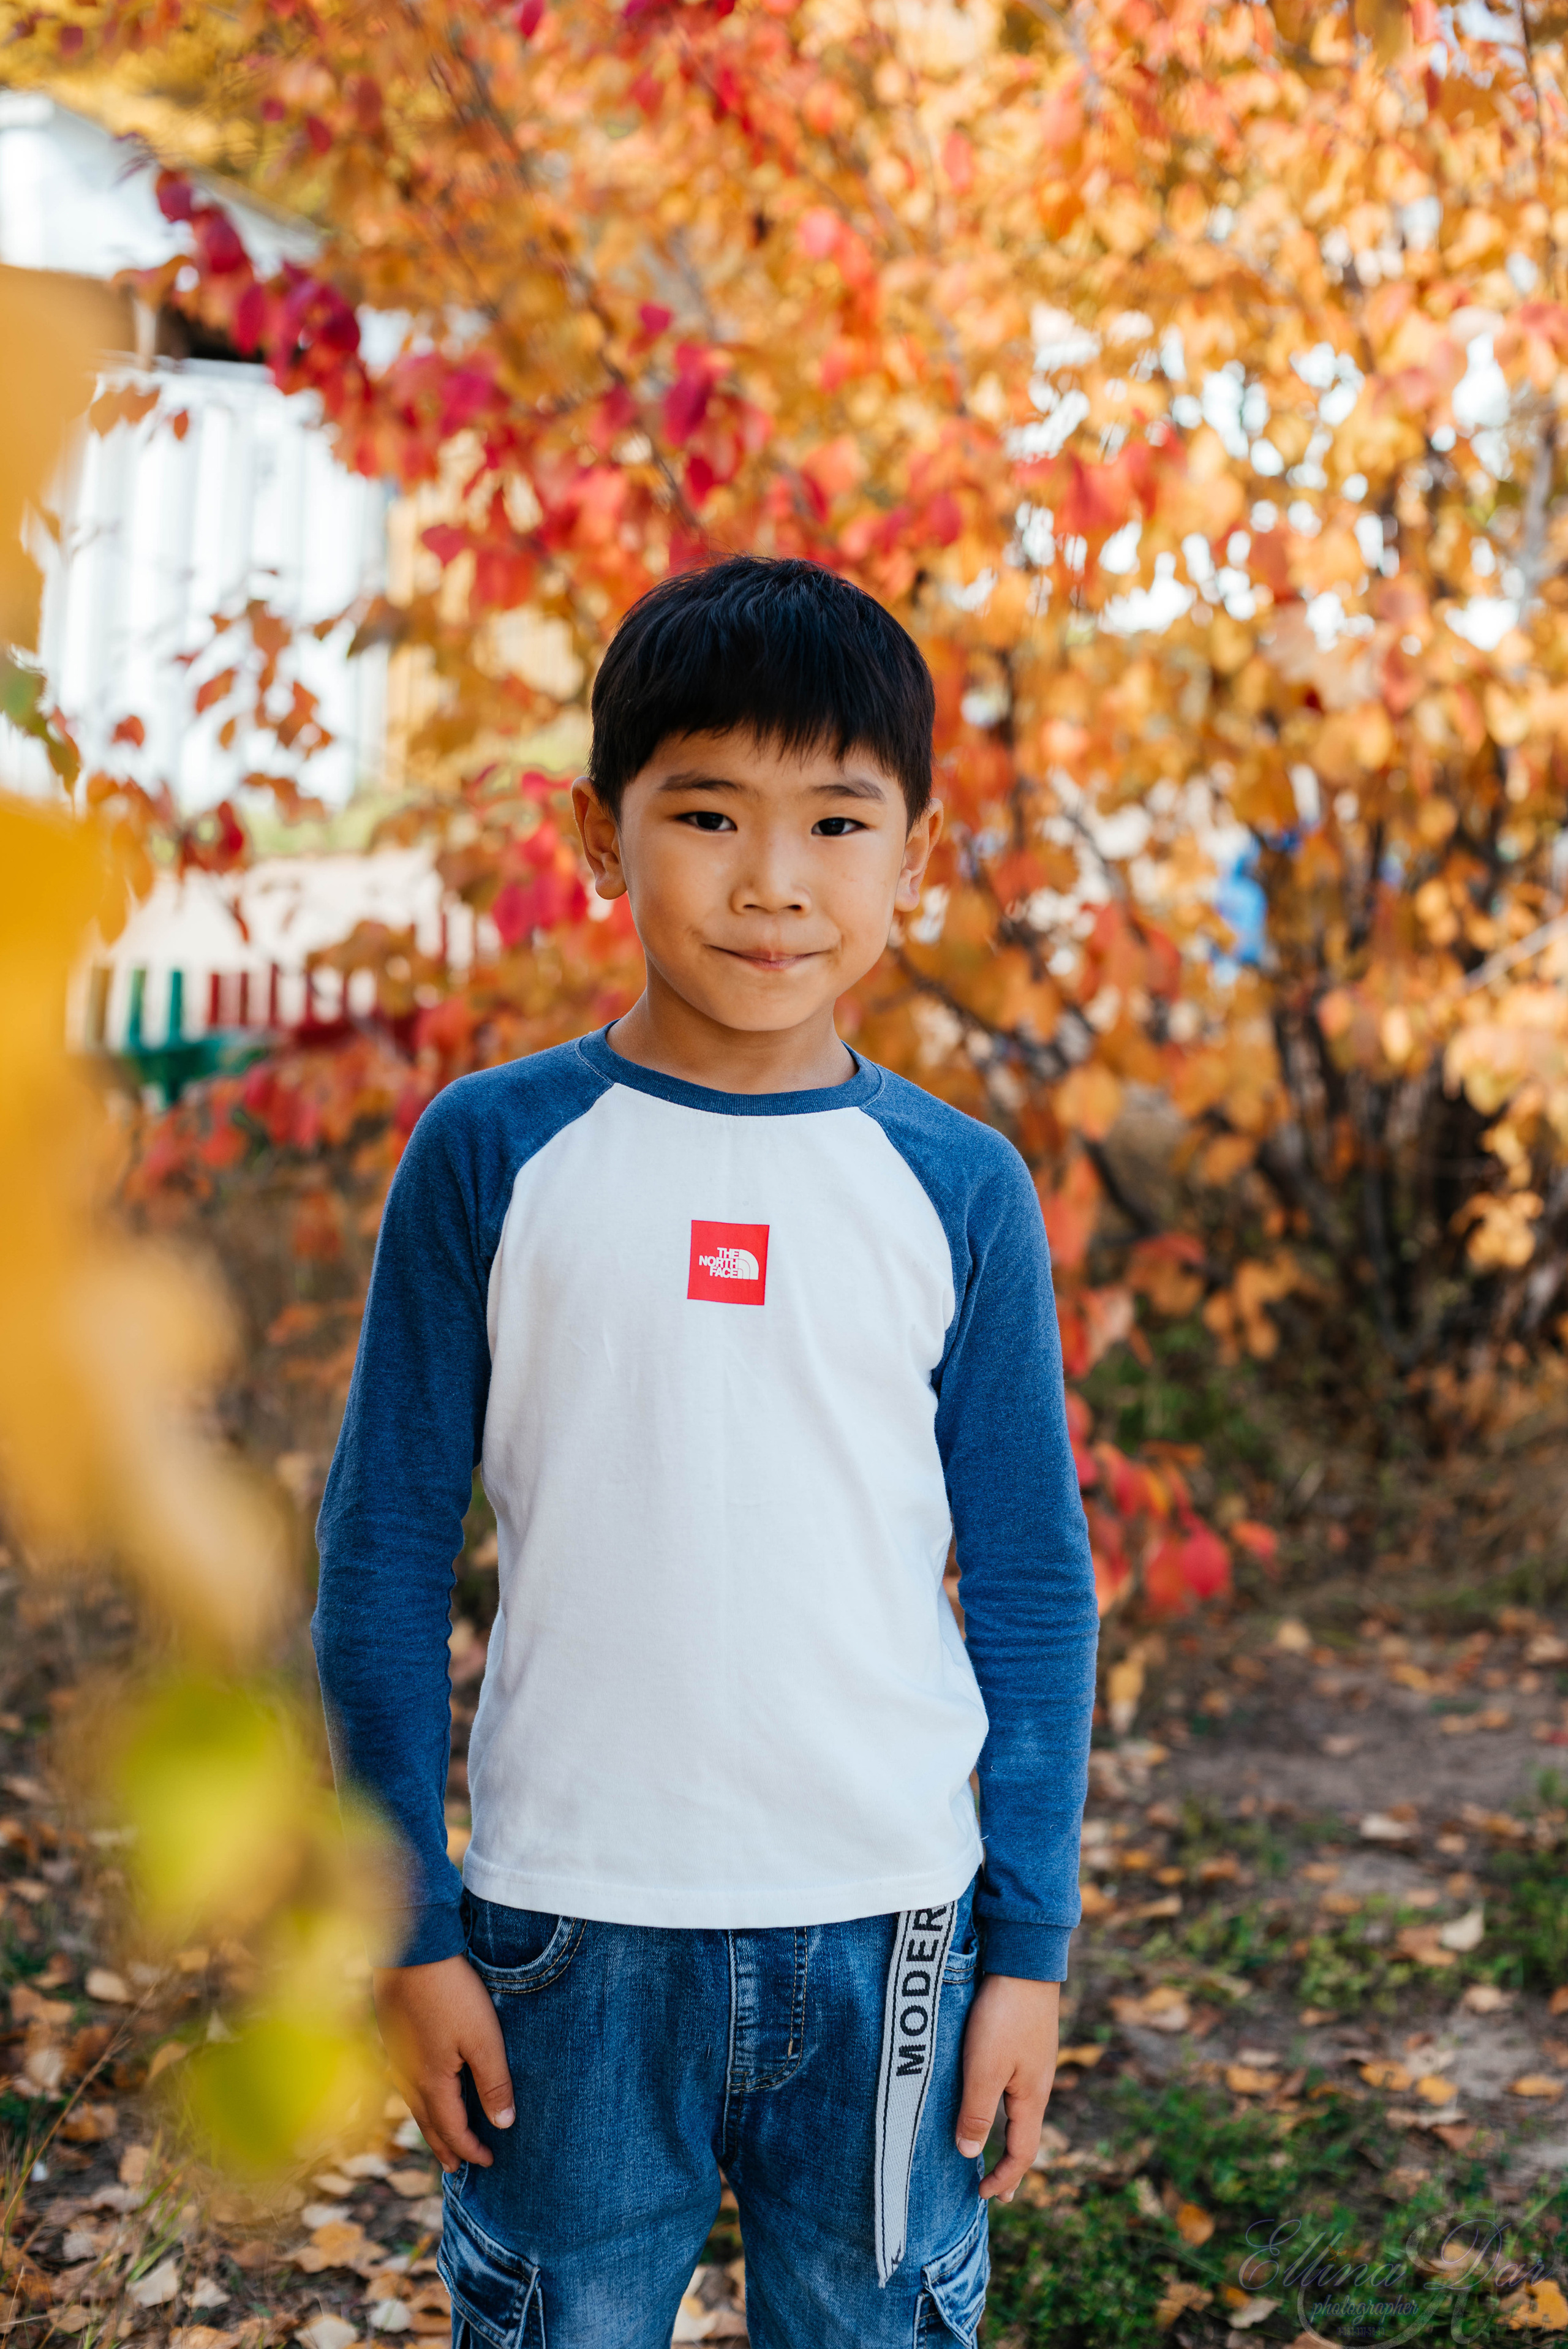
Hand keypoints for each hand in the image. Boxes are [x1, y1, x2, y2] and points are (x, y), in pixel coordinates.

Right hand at [372, 1955, 515, 2172]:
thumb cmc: (451, 1993)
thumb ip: (493, 2082)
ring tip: (439, 2137)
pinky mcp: (392, 2036)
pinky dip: (419, 2099)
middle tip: (456, 2168)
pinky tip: (422, 2090)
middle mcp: (409, 2076)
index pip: (453, 2129)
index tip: (488, 2162)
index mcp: (432, 2082)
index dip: (471, 2149)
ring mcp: (397, 2057)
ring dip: (429, 2125)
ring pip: (414, 2104)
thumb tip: (503, 2125)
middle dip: (444, 2147)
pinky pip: (406, 2082)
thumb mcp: (483, 2038)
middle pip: (428, 2123)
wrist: (411, 1950)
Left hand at [955, 1973, 1058, 2201]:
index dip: (1005, 2179)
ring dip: (1006, 2134)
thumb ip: (977, 2113)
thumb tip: (970, 2155)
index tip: (984, 2196)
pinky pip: (1016, 2087)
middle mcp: (1038, 2084)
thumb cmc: (1003, 2018)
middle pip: (1025, 2134)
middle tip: (996, 2189)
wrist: (1024, 1962)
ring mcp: (1034, 2061)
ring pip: (1020, 2110)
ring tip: (990, 2146)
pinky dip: (1004, 2106)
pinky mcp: (1025, 2040)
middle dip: (1010, 2165)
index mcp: (1032, 2098)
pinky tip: (992, 2096)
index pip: (1023, 2153)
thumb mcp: (984, 2070)